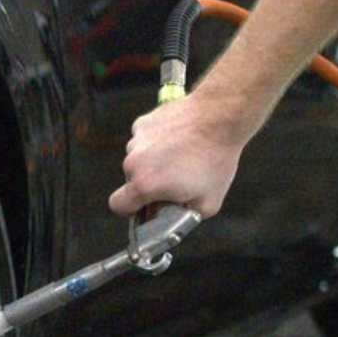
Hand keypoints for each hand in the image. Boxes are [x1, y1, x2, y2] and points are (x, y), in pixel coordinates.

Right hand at [109, 96, 243, 220]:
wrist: (219, 117)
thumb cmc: (215, 160)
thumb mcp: (207, 204)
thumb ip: (184, 218)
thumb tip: (173, 219)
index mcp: (144, 184)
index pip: (118, 205)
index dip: (131, 211)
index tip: (146, 208)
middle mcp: (134, 160)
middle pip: (131, 181)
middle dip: (148, 185)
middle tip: (175, 182)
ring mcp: (137, 139)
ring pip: (138, 159)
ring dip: (153, 163)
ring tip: (181, 158)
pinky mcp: (144, 122)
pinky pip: (145, 141)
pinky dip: (157, 143)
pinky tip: (179, 141)